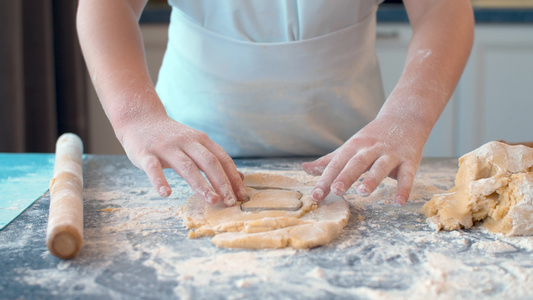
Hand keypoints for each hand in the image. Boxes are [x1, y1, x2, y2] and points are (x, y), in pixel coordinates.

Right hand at [118, 111, 246, 205]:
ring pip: (187, 166)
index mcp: (200, 140)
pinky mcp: (146, 154)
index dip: (233, 177)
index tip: (242, 195)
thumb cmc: (170, 137)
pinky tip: (166, 194)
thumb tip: (239, 178)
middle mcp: (186, 141)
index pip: (222, 159)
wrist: (139, 118)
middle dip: (222, 183)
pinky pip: (154, 168)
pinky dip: (160, 181)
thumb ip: (215, 160)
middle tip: (230, 202)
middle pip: (209, 162)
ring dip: (201, 185)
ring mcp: (166, 147)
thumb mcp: (195, 144)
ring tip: (213, 201)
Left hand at [302, 113, 427, 205]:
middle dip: (346, 176)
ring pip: (380, 167)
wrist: (405, 117)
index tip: (316, 196)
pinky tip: (398, 203)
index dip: (325, 179)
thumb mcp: (350, 146)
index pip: (337, 164)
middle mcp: (371, 149)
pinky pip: (407, 176)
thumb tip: (305, 169)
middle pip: (357, 162)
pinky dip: (403, 189)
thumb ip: (329, 161)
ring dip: (372, 179)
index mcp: (354, 146)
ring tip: (362, 192)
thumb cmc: (372, 137)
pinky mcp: (409, 160)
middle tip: (336, 190)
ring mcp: (390, 154)